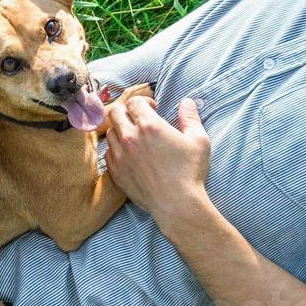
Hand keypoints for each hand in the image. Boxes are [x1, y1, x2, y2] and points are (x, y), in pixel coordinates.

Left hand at [103, 96, 211, 223]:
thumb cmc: (189, 172)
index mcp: (149, 125)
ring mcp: (120, 155)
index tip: (153, 109)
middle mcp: (130, 137)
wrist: (176, 204)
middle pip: (115, 113)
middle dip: (127, 111)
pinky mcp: (116, 172)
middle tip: (139, 120)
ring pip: (110, 133)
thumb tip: (186, 102)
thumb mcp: (198, 140)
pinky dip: (115, 150)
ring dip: (120, 130)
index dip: (143, 102)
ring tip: (134, 138)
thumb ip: (190, 118)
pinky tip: (128, 155)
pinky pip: (107, 153)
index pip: (134, 102)